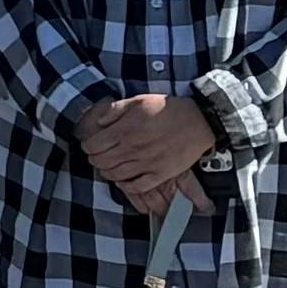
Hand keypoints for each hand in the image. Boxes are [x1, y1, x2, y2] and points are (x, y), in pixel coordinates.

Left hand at [78, 92, 214, 206]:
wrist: (199, 120)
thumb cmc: (168, 109)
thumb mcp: (138, 101)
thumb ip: (115, 110)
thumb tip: (99, 122)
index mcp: (125, 130)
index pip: (94, 145)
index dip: (88, 147)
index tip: (90, 146)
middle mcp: (133, 148)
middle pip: (102, 161)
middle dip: (94, 160)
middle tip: (96, 157)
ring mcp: (147, 163)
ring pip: (115, 175)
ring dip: (107, 172)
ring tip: (107, 168)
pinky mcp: (161, 174)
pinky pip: (137, 187)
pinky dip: (126, 186)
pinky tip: (123, 181)